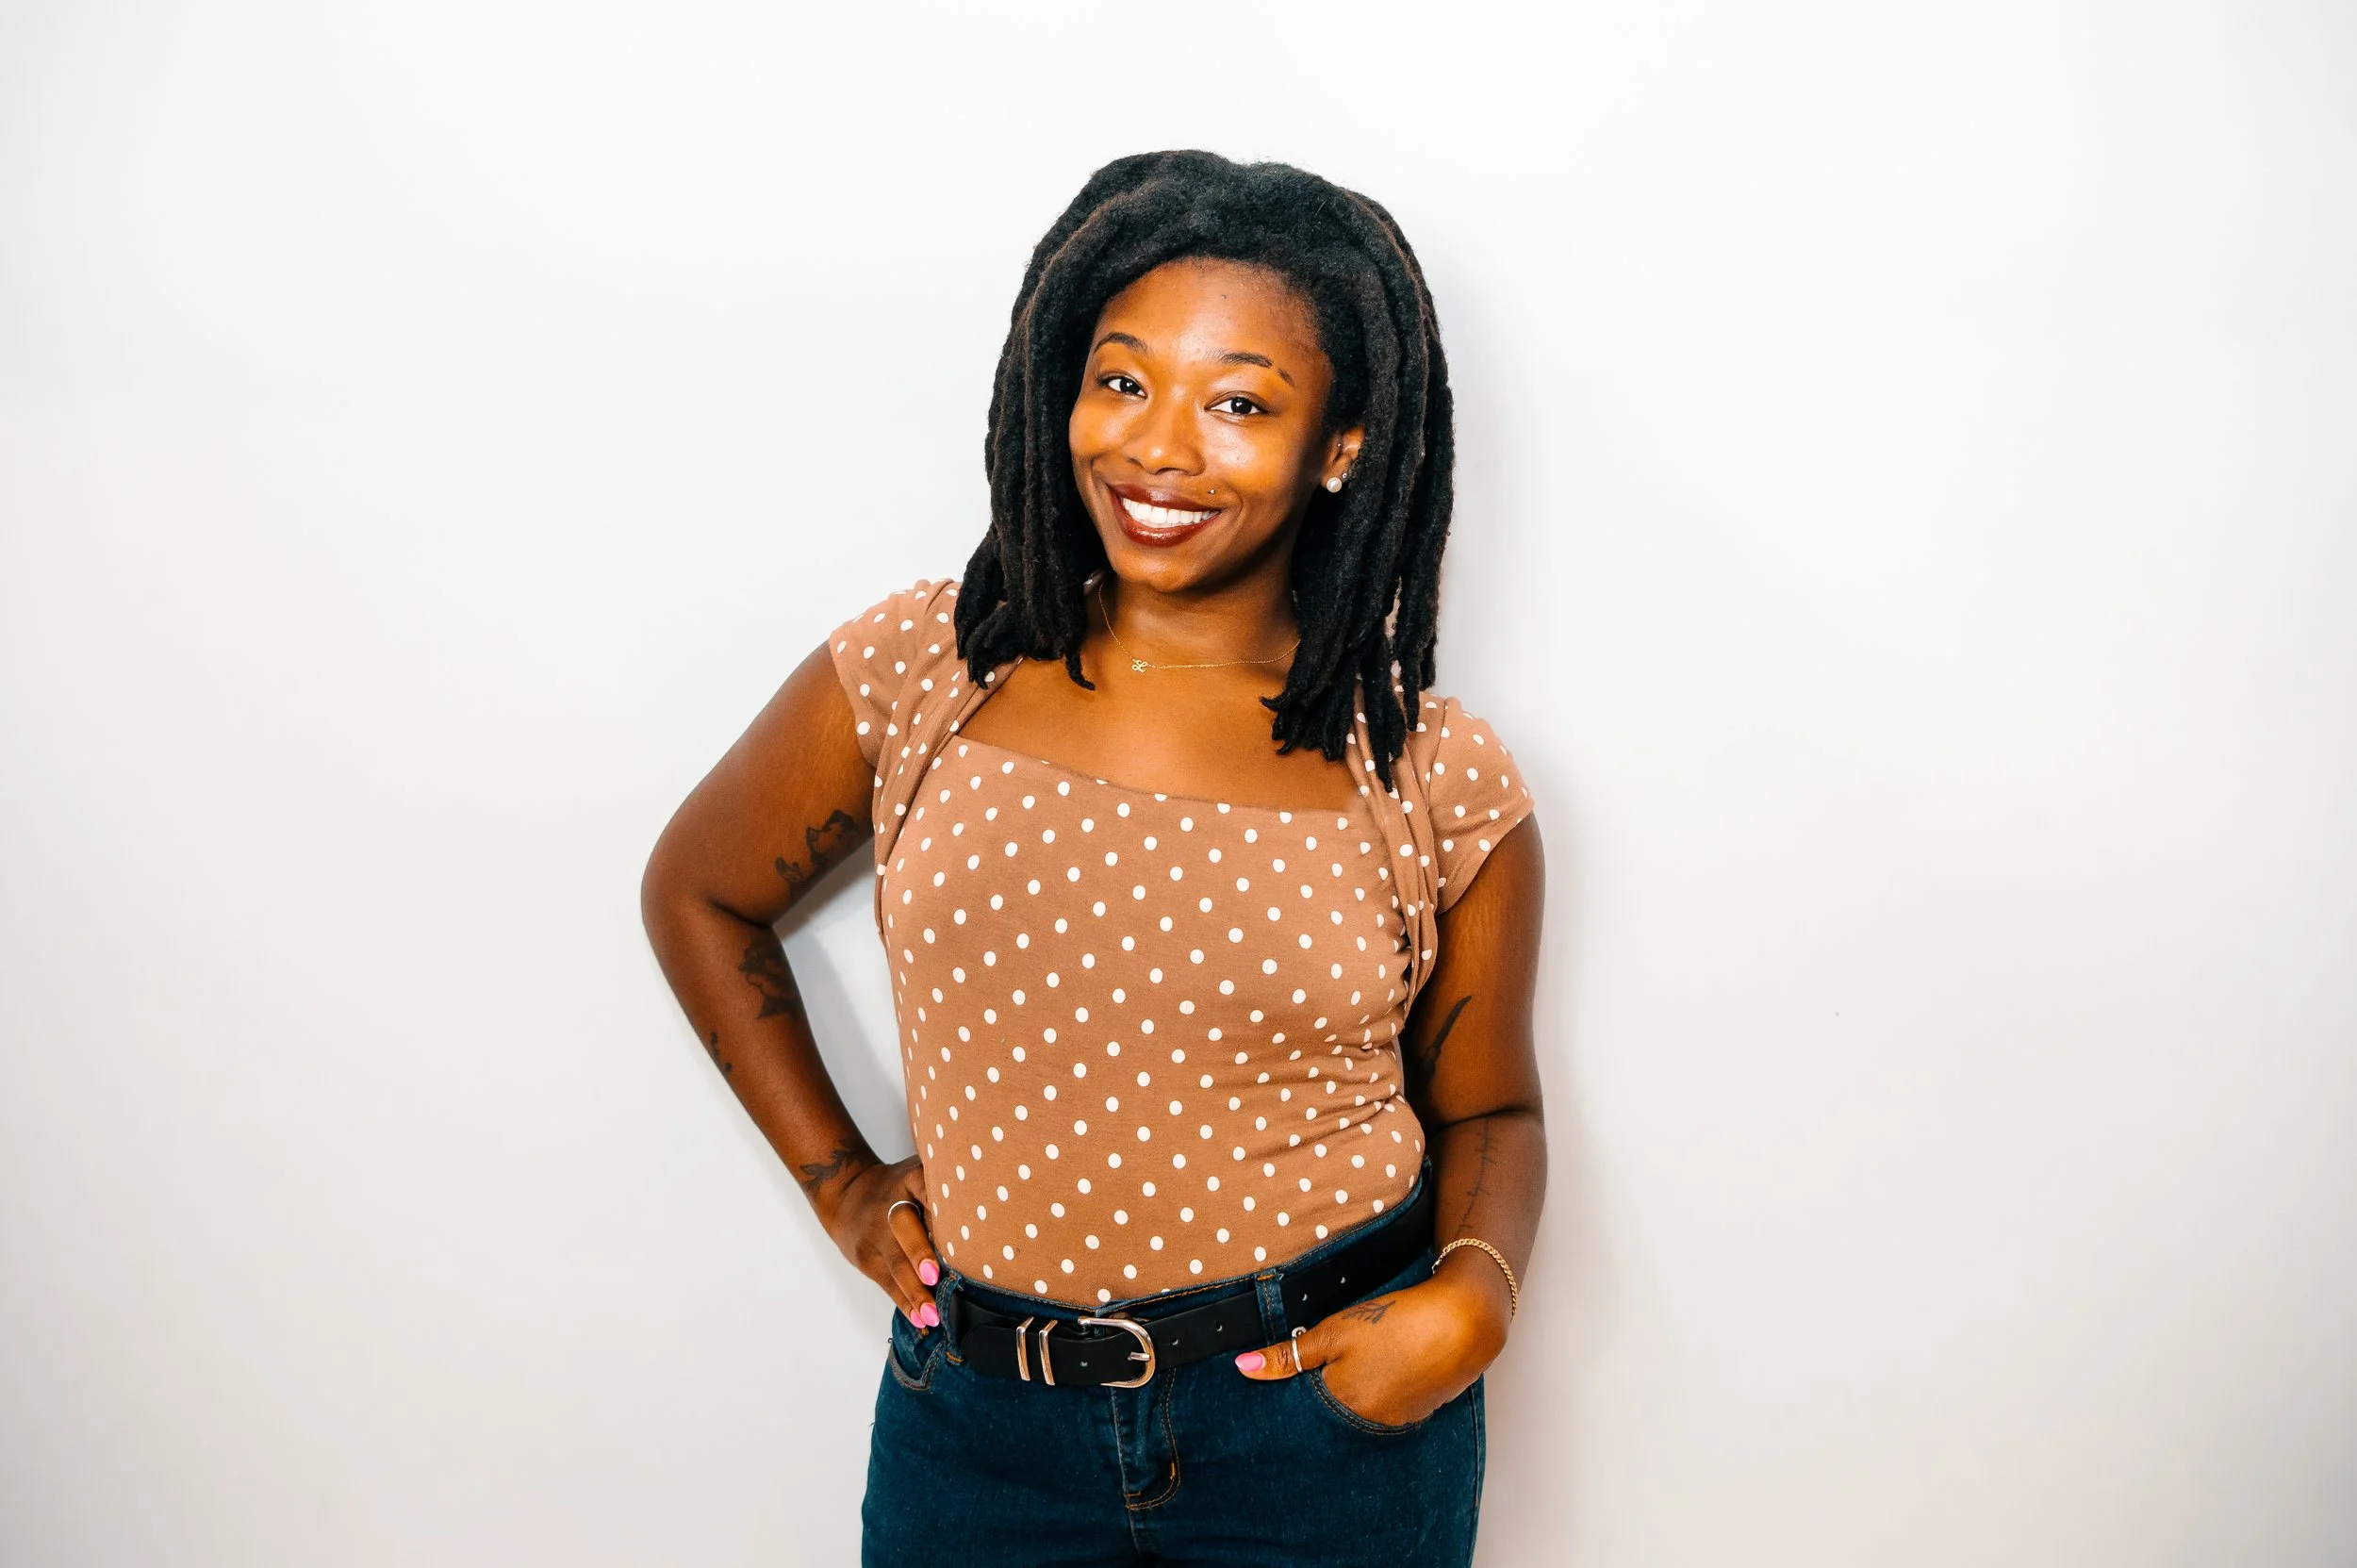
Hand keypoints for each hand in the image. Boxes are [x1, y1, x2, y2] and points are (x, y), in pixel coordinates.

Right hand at [817, 1155, 942, 1333]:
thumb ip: (947, 1188)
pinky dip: (905, 1303)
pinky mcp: (867, 1259)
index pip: (926, 1190)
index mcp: (911, 1179)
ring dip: (914, 1291)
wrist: (847, 1195)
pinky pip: (887, 1283)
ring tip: (932, 1314)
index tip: (958, 1227)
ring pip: (895, 1264)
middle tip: (935, 1275)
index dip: (938, 1208)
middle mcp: (891, 1206)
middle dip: (918, 1252)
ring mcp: (875, 1234)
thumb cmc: (900, 1189)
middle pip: (904, 1227)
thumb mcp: (920, 1174)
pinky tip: (920, 1320)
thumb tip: (989, 1215)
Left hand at [1233, 1253, 1511, 1426]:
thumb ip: (1288, 1354)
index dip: (1296, 1387)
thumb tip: (1243, 1368)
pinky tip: (1389, 1363)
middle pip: (1333, 1413)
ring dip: (1356, 1389)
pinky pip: (1389, 1405)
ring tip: (1366, 1357)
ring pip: (1362, 1409)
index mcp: (1343, 1407)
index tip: (1291, 1373)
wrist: (1464, 1320)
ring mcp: (1399, 1420)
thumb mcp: (1334, 1331)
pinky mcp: (1421, 1410)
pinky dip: (1383, 1388)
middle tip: (1335, 1358)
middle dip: (1325, 1390)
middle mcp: (1370, 1424)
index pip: (1303, 1411)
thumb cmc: (1397, 1322)